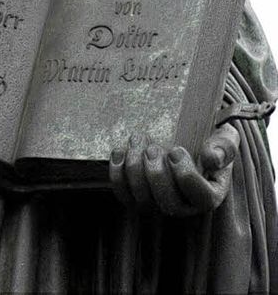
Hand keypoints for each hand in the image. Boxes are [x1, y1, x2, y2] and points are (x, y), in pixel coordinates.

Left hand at [109, 123, 239, 216]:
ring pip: (144, 200)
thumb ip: (224, 146)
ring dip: (135, 169)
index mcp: (211, 193)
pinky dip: (117, 174)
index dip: (186, 176)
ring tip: (137, 140)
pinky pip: (124, 196)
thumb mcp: (225, 137)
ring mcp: (161, 203)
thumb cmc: (209, 140)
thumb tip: (211, 158)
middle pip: (169, 204)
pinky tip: (120, 151)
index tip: (176, 150)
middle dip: (156, 174)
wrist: (189, 137)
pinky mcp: (139, 197)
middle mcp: (186, 205)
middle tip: (152, 148)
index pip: (203, 199)